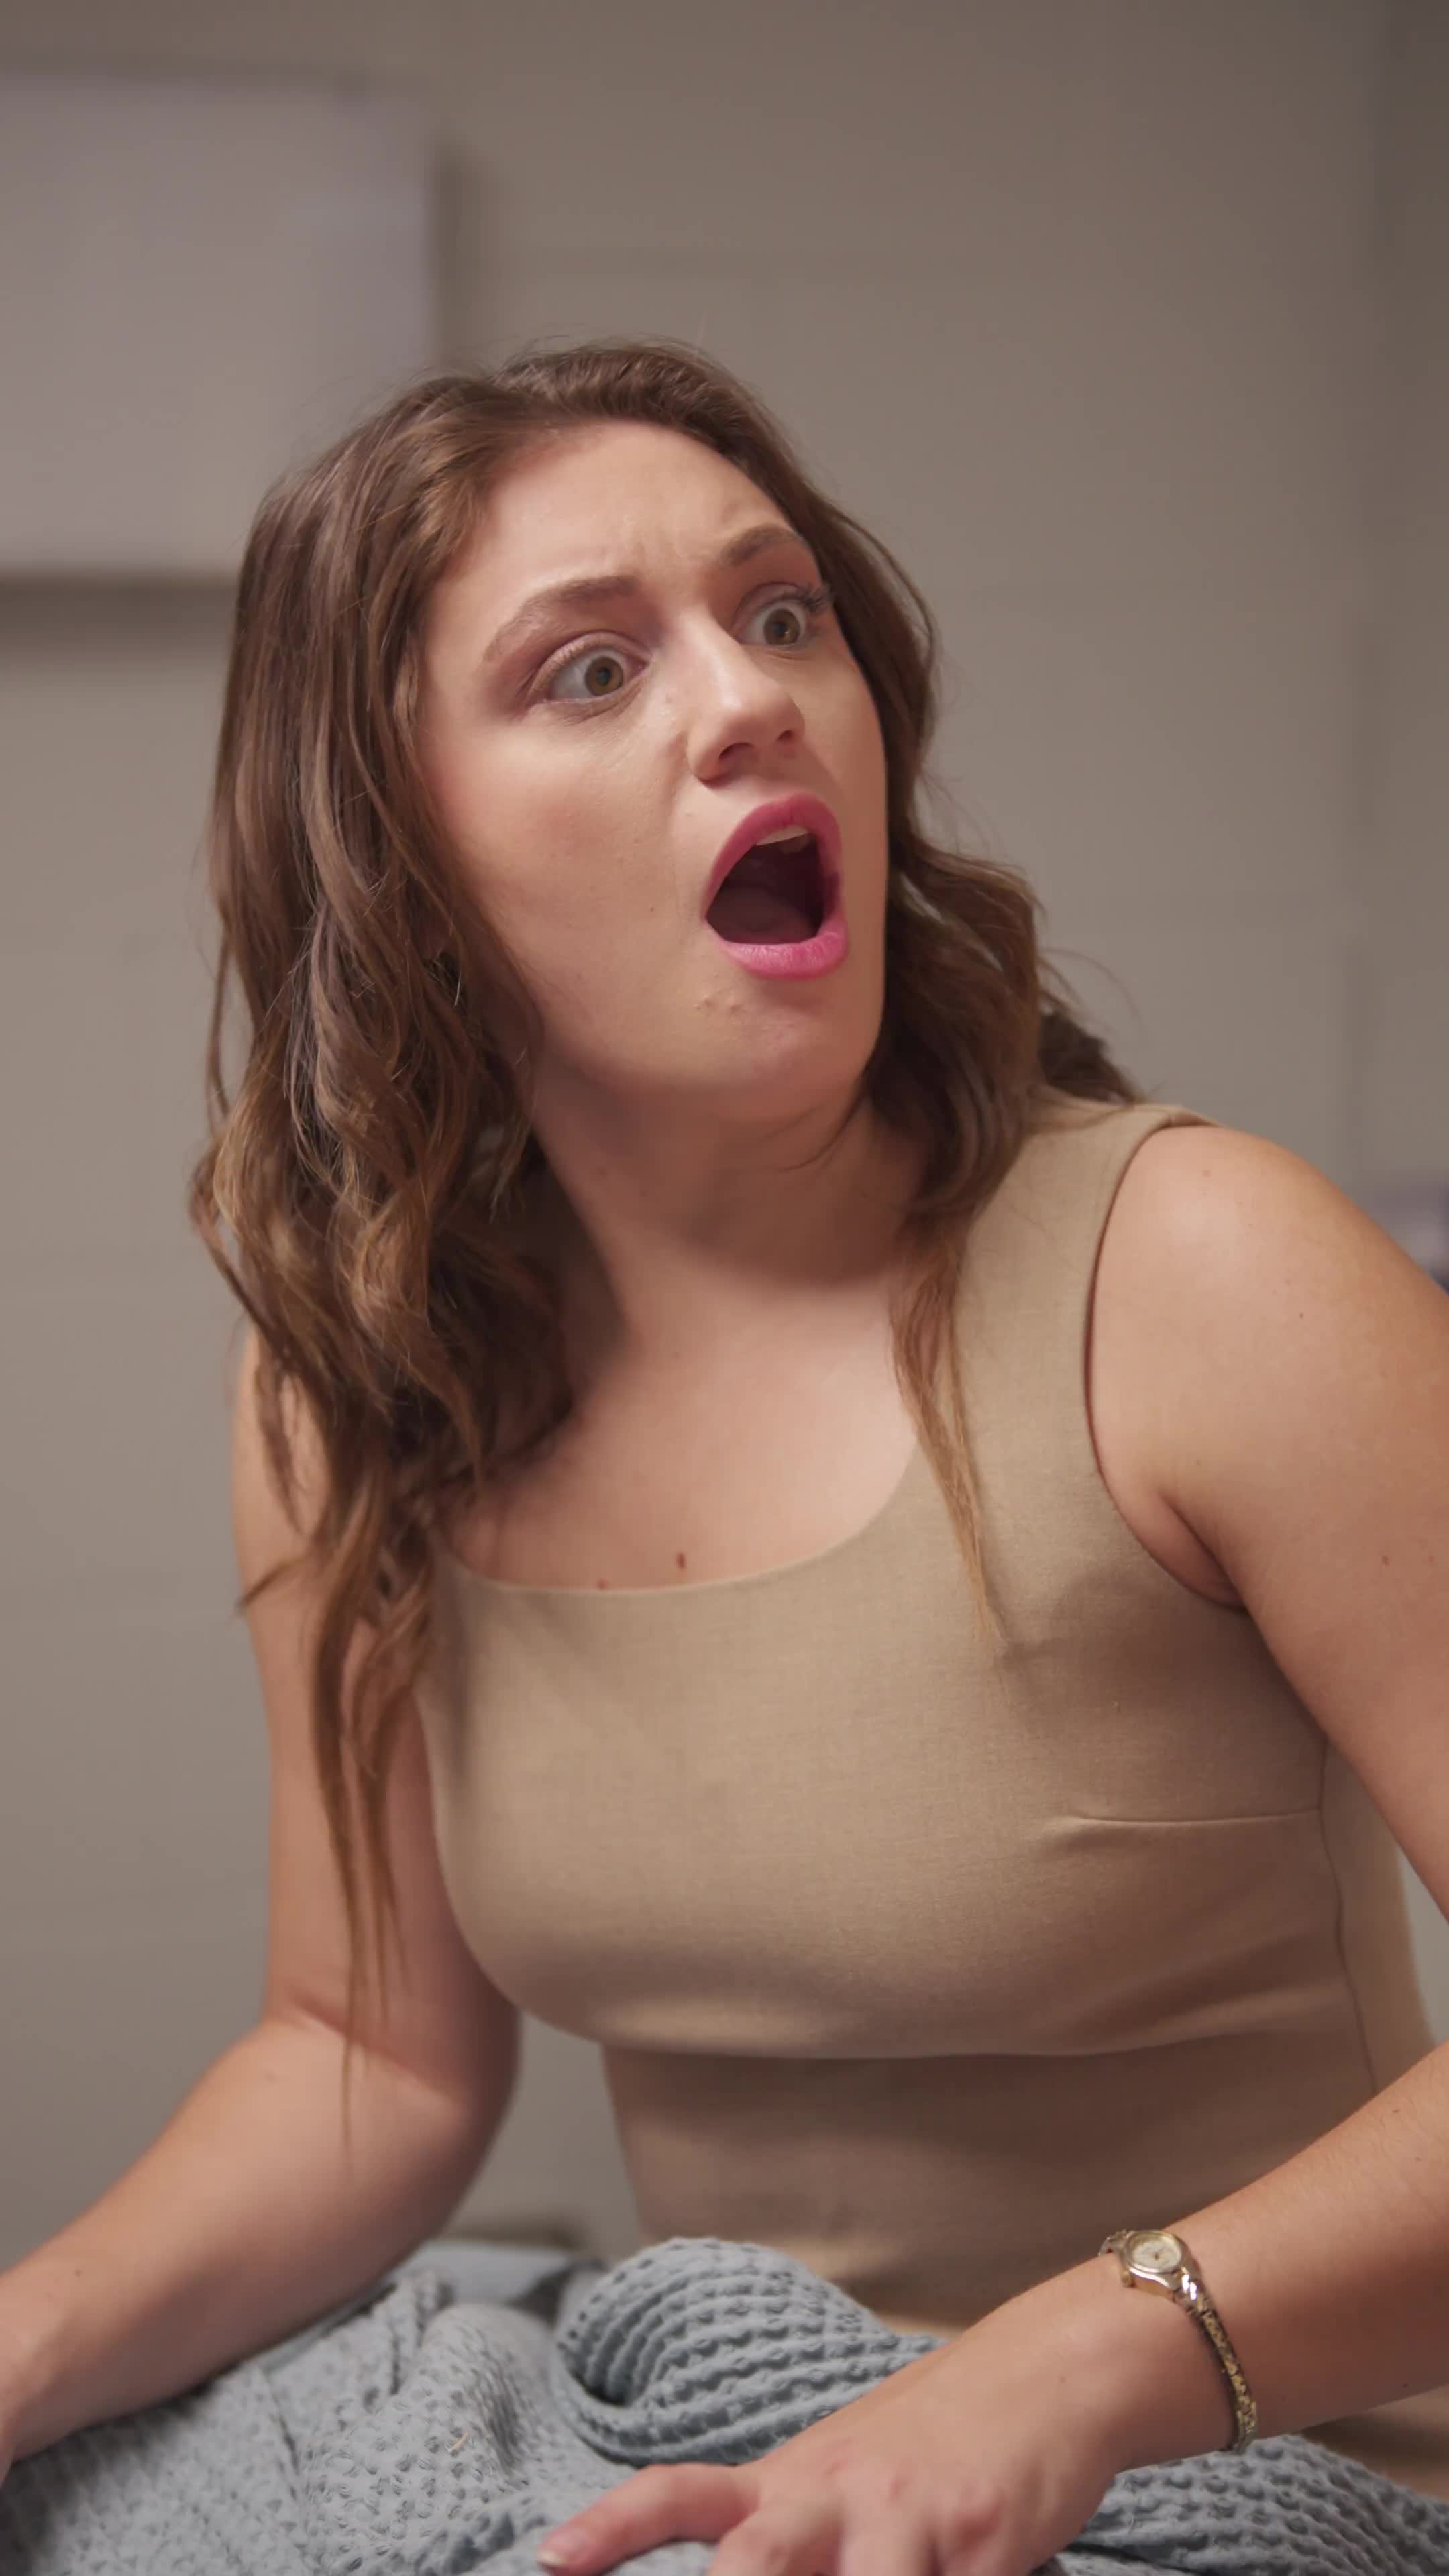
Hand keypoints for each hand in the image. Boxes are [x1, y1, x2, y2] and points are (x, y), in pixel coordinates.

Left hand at [536, 2270, 1140, 2575]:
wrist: (1043, 2376)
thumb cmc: (931, 2446)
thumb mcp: (845, 2479)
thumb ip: (785, 2535)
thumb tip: (728, 2566)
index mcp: (791, 2478)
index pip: (681, 2495)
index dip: (613, 2530)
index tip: (552, 2561)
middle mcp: (836, 2491)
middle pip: (758, 2559)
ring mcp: (909, 2516)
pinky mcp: (983, 2539)